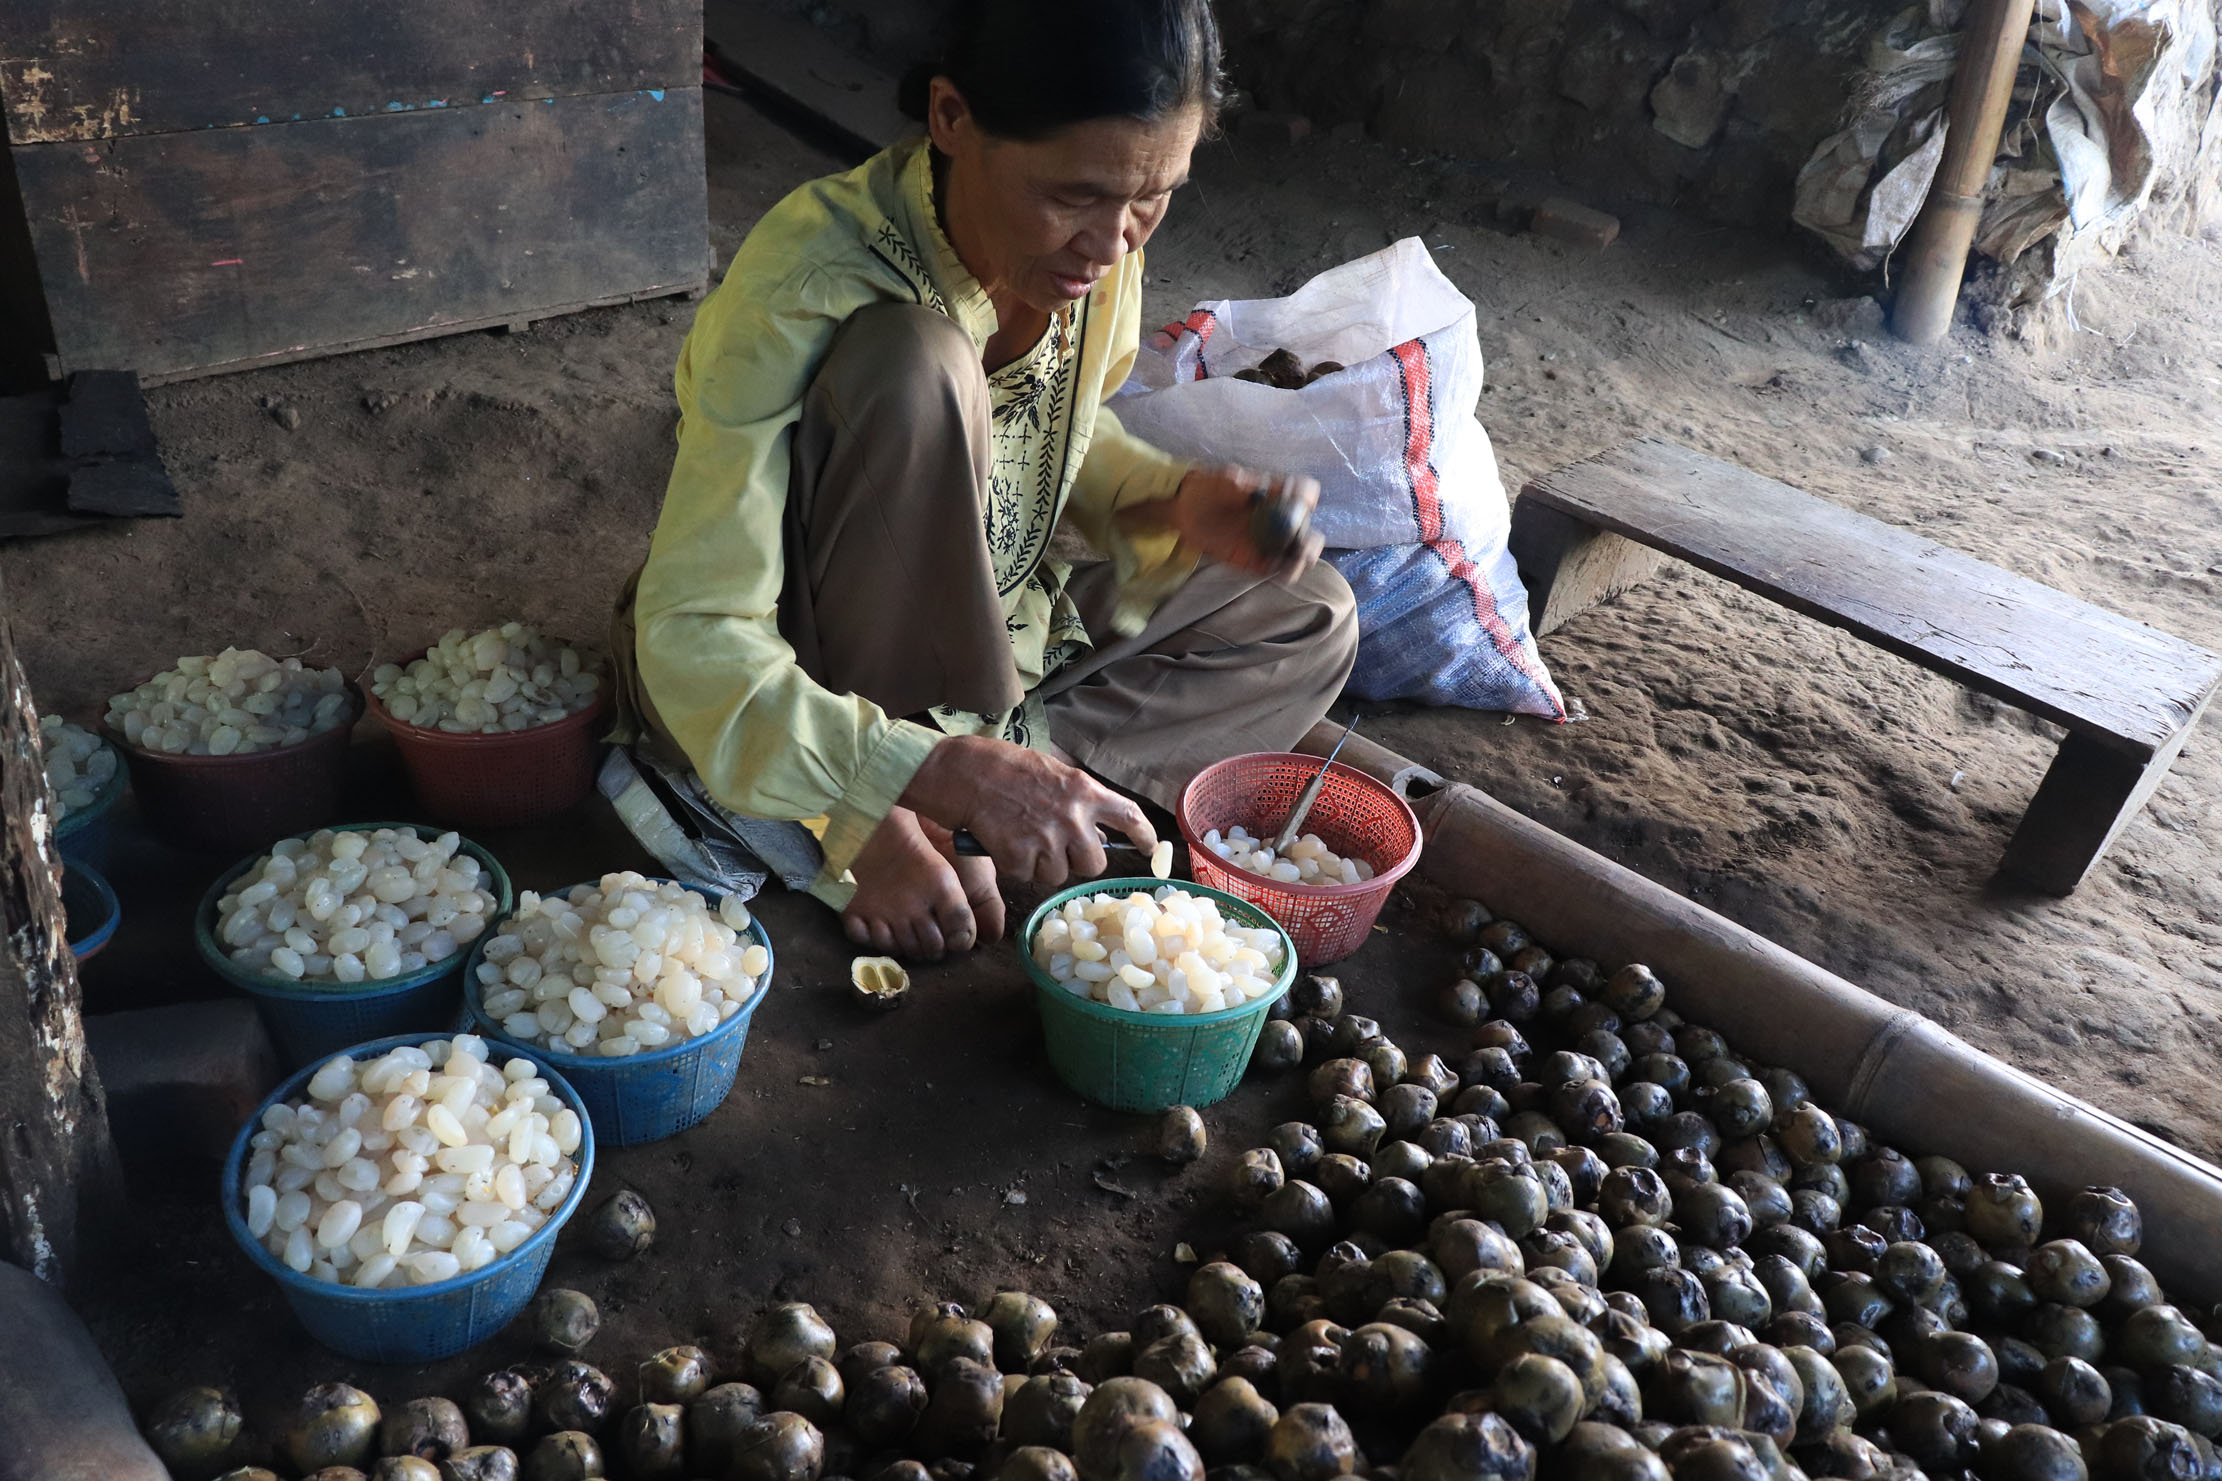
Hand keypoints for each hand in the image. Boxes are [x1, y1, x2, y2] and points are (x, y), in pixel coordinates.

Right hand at [902, 734, 1157, 887]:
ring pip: (1057, 875)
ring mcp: (1047, 837)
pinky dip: (1013, 865)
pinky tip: (1001, 841)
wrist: (962, 771)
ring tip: (1019, 837)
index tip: (1150, 848)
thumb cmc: (1001, 766)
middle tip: (1052, 848)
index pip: (1128, 816)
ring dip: (1040, 865)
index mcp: (1083, 790)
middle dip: (1075, 862)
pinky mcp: (1020, 855)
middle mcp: (1072, 816)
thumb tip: (1091, 829)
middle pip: (1093, 863)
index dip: (1143, 836)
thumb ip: (1075, 799)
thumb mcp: (1050, 772)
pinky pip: (1026, 876)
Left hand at [1166, 465, 1324, 577]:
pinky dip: (1283, 571)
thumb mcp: (1226, 479)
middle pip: (1306, 528)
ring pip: (1296, 551)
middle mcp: (1278, 517)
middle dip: (1310, 541)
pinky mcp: (1254, 557)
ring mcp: (1268, 539)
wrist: (1182, 509)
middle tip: (1302, 550)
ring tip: (1293, 565)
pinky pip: (1275, 567)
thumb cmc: (1206, 487)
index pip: (1305, 492)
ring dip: (1301, 559)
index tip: (1304, 505)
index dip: (1308, 498)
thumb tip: (1266, 491)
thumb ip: (1246, 484)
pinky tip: (1281, 573)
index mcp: (1276, 493)